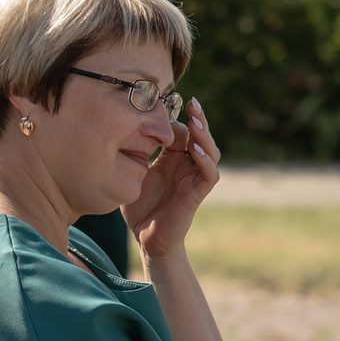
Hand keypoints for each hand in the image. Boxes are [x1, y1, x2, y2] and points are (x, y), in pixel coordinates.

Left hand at [122, 97, 222, 256]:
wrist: (146, 238)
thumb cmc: (139, 208)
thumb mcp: (133, 174)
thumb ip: (136, 153)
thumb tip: (129, 127)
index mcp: (172, 159)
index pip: (182, 131)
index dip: (176, 119)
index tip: (166, 106)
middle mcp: (186, 166)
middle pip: (201, 137)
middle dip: (198, 119)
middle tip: (192, 102)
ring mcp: (194, 179)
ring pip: (210, 151)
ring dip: (205, 136)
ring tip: (196, 122)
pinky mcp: (197, 194)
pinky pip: (209, 174)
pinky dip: (205, 161)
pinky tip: (194, 150)